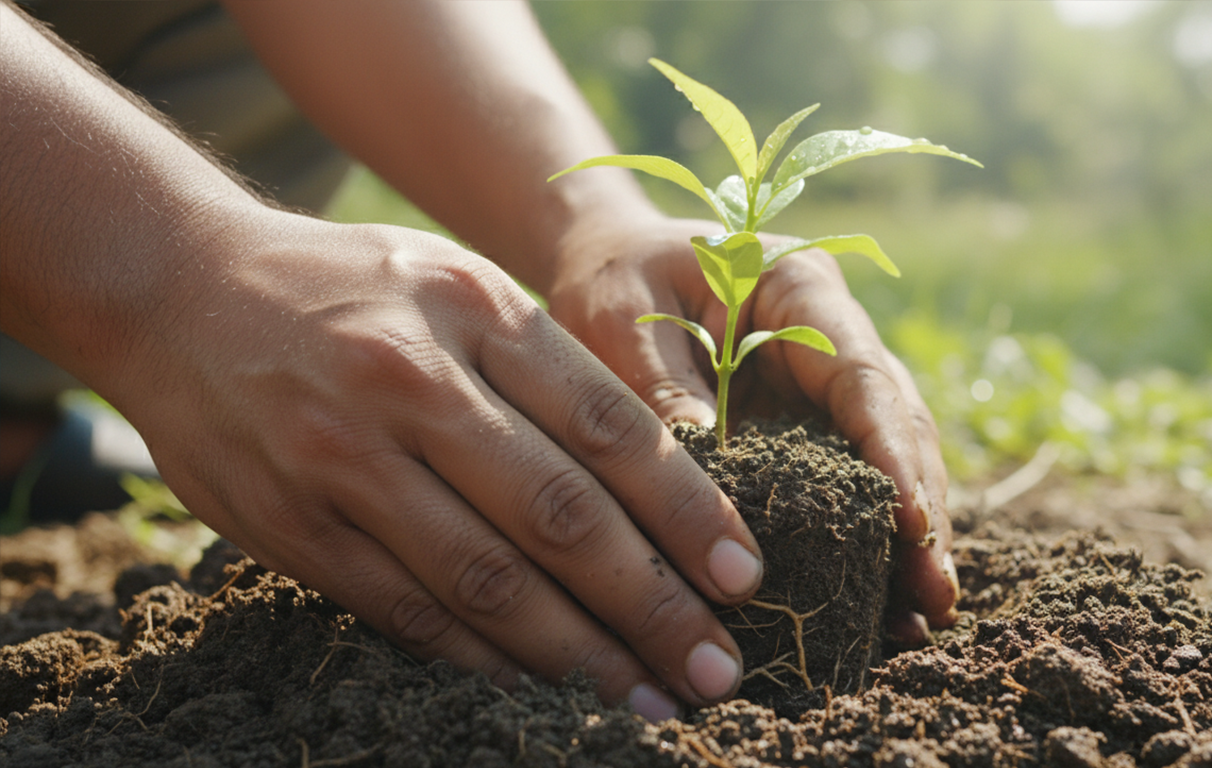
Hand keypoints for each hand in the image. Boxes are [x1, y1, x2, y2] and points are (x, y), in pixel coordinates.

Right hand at [113, 212, 765, 717]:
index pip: (611, 428)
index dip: (688, 512)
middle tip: (716, 668)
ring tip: (646, 699)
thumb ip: (547, 367)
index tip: (743, 577)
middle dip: (652, 604)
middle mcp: (416, 380)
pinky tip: (540, 687)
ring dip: (578, 654)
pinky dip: (481, 656)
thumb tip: (663, 473)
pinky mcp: (290, 521)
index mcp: (478, 310)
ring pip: (487, 577)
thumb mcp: (458, 283)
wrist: (177, 285)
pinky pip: (404, 606)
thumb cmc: (349, 286)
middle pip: (562, 515)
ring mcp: (345, 455)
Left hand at [549, 216, 958, 637]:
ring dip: (908, 535)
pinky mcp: (805, 425)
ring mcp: (822, 382)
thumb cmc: (613, 279)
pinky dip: (864, 539)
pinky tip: (884, 602)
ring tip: (924, 613)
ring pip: (887, 458)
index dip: (890, 449)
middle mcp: (830, 335)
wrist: (606, 265)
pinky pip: (845, 482)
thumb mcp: (620, 324)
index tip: (909, 521)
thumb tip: (706, 479)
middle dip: (919, 507)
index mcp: (798, 288)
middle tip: (934, 590)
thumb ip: (661, 390)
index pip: (861, 374)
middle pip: (895, 423)